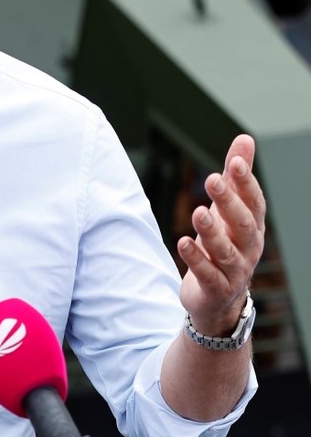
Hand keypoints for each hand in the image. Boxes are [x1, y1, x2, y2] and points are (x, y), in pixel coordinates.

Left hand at [177, 134, 265, 334]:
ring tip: (197, 211)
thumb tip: (245, 139)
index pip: (253, 202)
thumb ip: (236, 177)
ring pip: (226, 250)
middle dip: (229, 202)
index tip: (234, 162)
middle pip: (242, 224)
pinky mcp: (215, 288)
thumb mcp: (228, 209)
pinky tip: (182, 242)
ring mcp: (233, 270)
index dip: (245, 183)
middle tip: (212, 179)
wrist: (218, 298)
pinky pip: (207, 273)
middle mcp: (248, 248)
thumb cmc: (224, 244)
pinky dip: (196, 258)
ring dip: (211, 231)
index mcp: (252, 227)